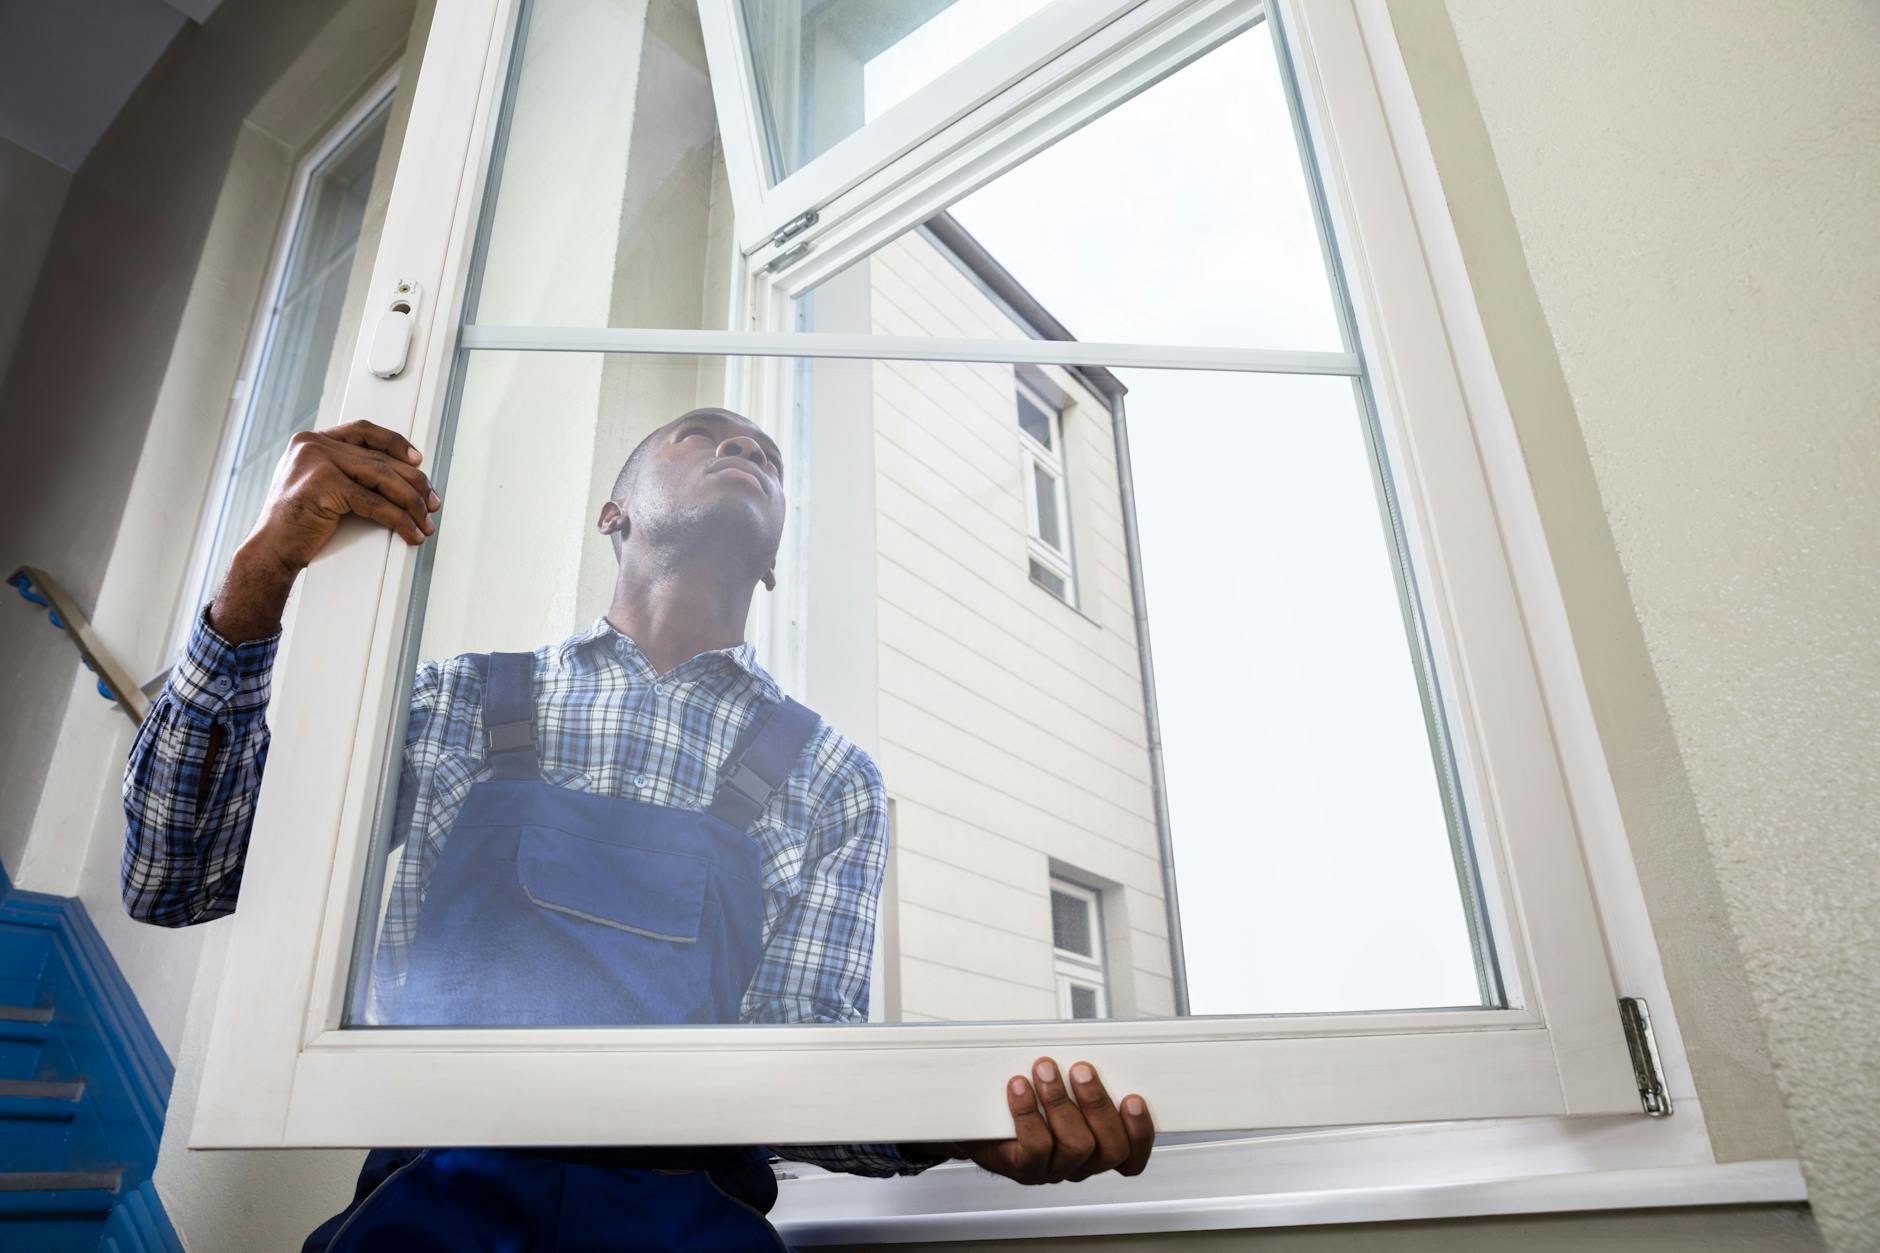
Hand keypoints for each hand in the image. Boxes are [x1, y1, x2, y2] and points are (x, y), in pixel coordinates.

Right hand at [210, 420, 438, 641]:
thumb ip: (346, 470)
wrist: (271, 549)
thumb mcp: (319, 484)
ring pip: (383, 479)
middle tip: (431, 502)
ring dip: (412, 503)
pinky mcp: (323, 485)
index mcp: (310, 441)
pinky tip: (409, 530)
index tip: (418, 461)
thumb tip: (396, 476)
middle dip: (414, 483)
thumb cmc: (295, 522)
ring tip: (425, 521)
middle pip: (380, 459)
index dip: (396, 444)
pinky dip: (399, 520)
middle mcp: (312, 445)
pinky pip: (374, 503)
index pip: (364, 431)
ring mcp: (316, 462)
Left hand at [905, 1057, 1153, 1183]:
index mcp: (1098, 1149)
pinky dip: (1028, 1112)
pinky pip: (1035, 1146)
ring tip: (1045, 1070)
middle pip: (1110, 1149)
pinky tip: (1019, 1087)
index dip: (1140, 1132)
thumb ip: (1081, 1076)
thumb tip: (1090, 1039)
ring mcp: (1053, 1169)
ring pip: (1075, 1145)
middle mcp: (1080, 1164)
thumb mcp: (1062, 1088)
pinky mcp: (1024, 1167)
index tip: (1133, 1098)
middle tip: (1083, 1070)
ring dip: (1061, 1101)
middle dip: (1099, 1104)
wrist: (977, 1124)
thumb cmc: (1026, 1103)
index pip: (1132, 1156)